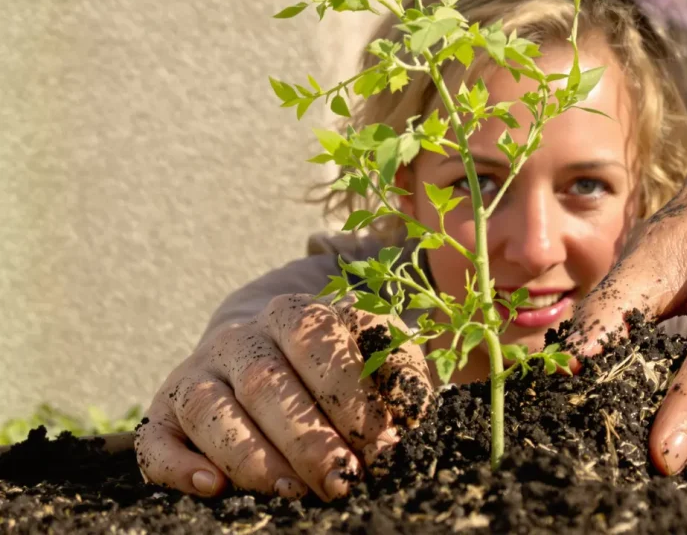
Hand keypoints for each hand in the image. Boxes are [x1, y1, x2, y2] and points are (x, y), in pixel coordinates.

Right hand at [135, 294, 431, 499]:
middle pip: (265, 383)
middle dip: (307, 439)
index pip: (318, 344)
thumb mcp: (374, 357)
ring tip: (292, 493)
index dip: (351, 397)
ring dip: (252, 457)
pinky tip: (212, 487)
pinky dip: (177, 466)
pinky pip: (155, 439)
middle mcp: (240, 339)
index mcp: (294, 315)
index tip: (385, 445)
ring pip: (211, 410)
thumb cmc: (334, 368)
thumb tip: (408, 414)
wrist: (261, 349)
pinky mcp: (164, 413)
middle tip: (342, 480)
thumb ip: (396, 375)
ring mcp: (197, 374)